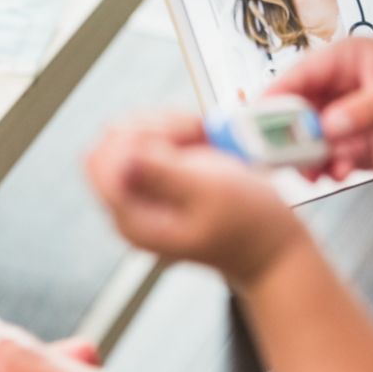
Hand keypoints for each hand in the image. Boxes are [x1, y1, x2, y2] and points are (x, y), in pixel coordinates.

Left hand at [86, 111, 305, 284]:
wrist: (272, 246)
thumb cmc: (249, 227)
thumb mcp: (210, 193)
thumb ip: (161, 173)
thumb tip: (120, 157)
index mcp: (132, 218)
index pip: (101, 158)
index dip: (136, 135)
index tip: (176, 139)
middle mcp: (131, 205)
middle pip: (115, 138)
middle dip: (157, 126)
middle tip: (196, 136)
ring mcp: (146, 190)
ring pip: (135, 131)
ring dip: (172, 125)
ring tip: (205, 138)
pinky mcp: (164, 177)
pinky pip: (157, 137)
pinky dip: (181, 130)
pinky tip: (206, 141)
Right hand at [267, 38, 372, 180]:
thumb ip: (364, 109)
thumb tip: (327, 124)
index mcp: (346, 59)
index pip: (300, 74)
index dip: (277, 95)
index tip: (259, 119)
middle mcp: (338, 88)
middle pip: (295, 109)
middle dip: (286, 133)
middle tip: (279, 154)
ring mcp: (344, 121)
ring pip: (306, 138)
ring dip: (305, 156)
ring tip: (313, 170)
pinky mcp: (354, 149)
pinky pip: (327, 160)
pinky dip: (326, 168)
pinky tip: (336, 173)